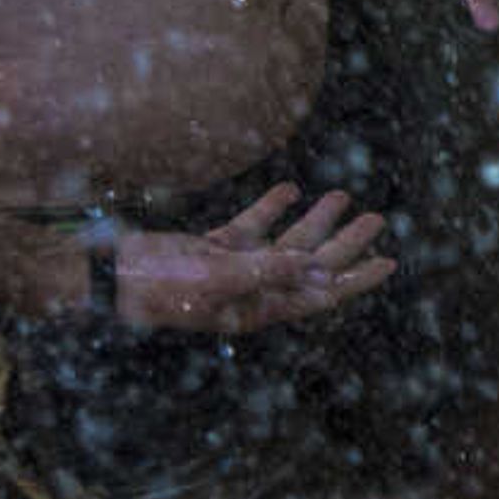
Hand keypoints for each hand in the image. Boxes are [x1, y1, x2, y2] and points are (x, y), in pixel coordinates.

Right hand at [112, 184, 392, 331]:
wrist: (110, 274)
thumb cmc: (161, 285)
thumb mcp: (219, 278)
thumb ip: (267, 268)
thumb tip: (315, 265)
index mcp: (260, 307)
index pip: (320, 294)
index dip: (355, 279)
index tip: (388, 262)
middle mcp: (252, 290)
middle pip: (311, 265)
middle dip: (345, 243)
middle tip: (377, 218)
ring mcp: (232, 269)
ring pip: (285, 243)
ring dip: (314, 221)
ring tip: (342, 196)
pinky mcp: (211, 248)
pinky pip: (250, 228)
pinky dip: (270, 209)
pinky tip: (290, 190)